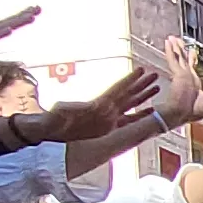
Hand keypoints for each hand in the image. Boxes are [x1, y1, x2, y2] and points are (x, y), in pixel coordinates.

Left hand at [18, 67, 163, 144]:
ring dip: (143, 95)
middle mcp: (104, 110)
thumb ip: (62, 111)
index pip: (116, 90)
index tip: (141, 71)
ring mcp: (106, 117)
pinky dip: (140, 114)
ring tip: (157, 85)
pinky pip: (128, 119)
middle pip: (127, 94)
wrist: (46, 131)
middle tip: (155, 74)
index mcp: (96, 105)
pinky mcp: (107, 127)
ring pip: (130, 104)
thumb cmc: (50, 122)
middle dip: (142, 85)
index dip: (129, 81)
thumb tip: (63, 107)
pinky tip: (150, 111)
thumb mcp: (56, 114)